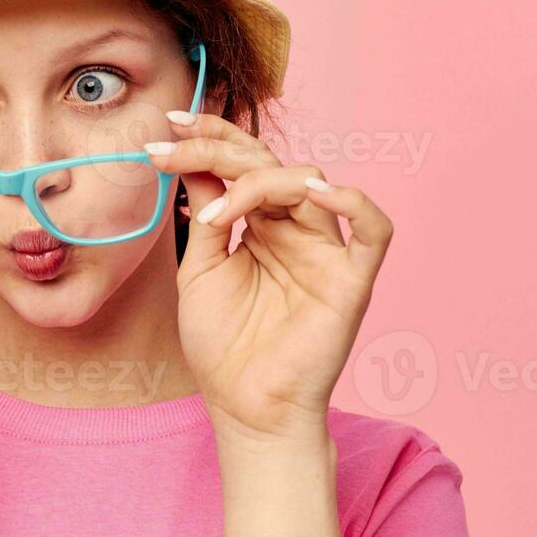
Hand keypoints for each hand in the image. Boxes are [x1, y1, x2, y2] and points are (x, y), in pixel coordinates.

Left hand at [147, 113, 393, 443]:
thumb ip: (204, 214)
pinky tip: (311, 193)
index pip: (241, 164)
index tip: (164, 128)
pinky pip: (372, 229)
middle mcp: (296, 229)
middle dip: (219, 145)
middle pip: (269, 162)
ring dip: (257, 180)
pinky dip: (351, 202)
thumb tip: (189, 160)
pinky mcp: (352, 280)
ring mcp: (325, 251)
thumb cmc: (223, 347)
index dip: (208, 138)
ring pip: (309, 182)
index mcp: (262, 226)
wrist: (244, 408)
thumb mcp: (199, 270)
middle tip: (173, 141)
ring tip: (216, 212)